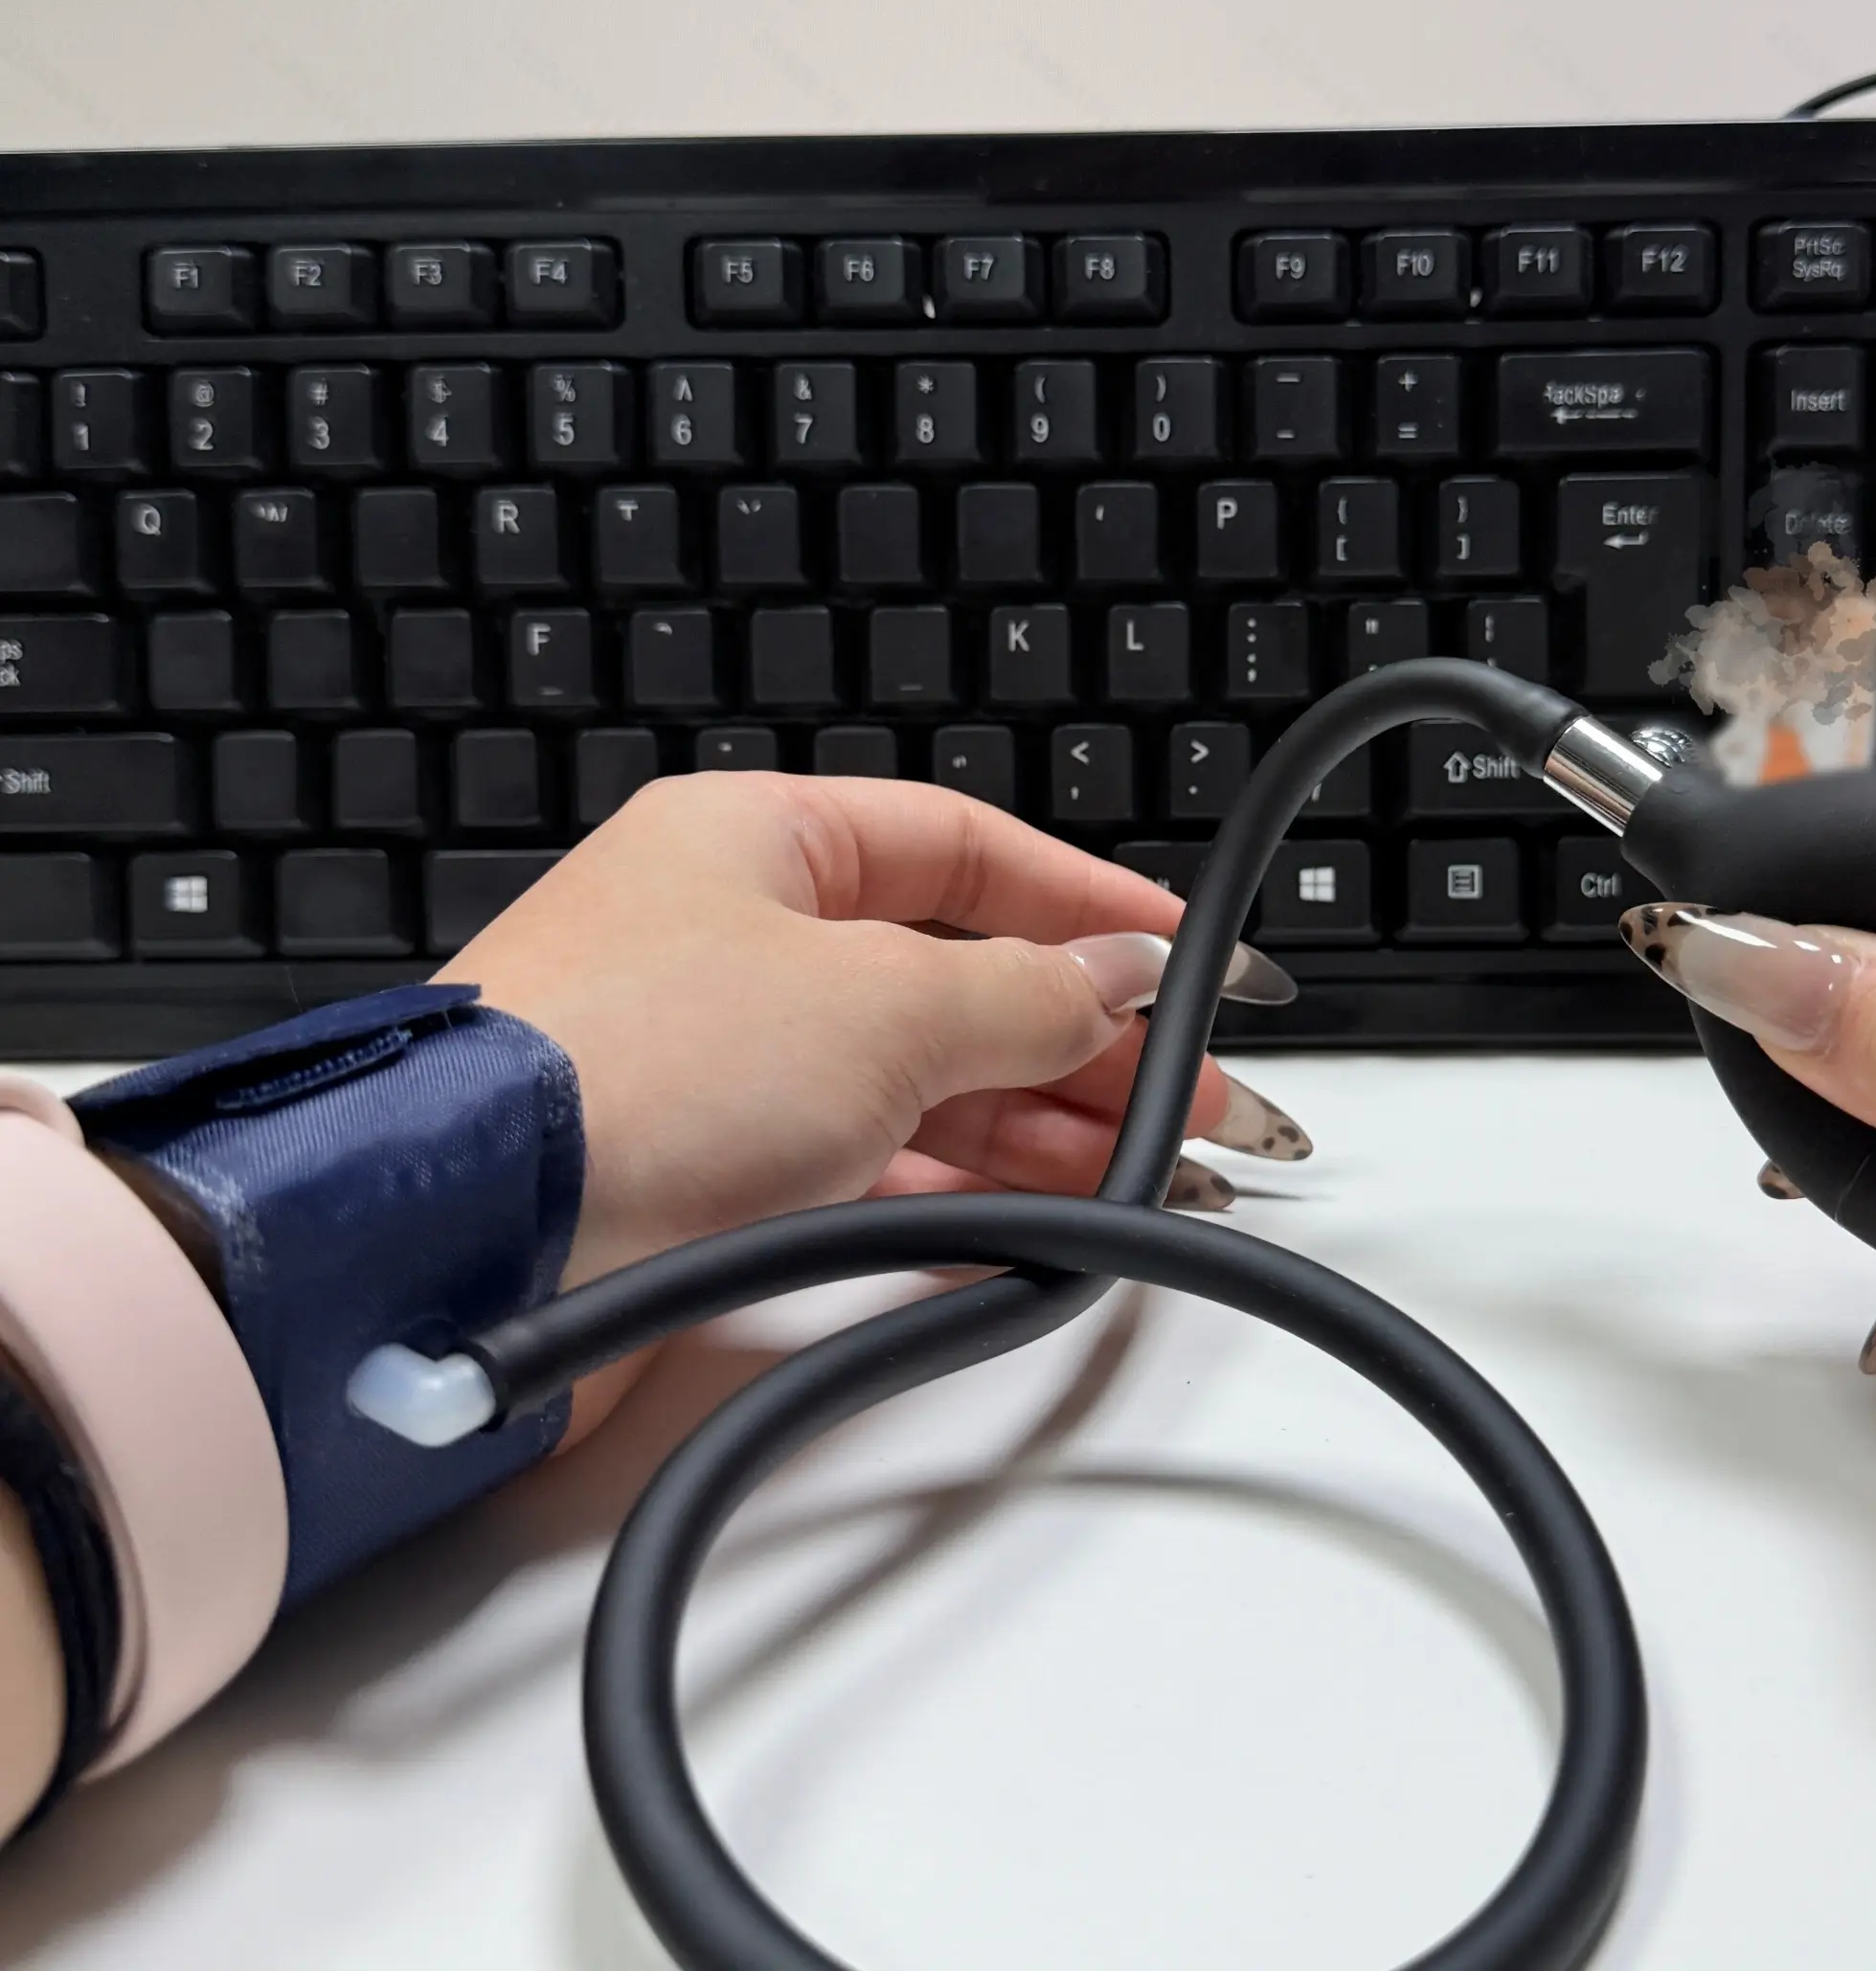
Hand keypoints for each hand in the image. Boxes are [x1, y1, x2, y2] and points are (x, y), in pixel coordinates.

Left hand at [436, 770, 1307, 1434]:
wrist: (464, 1243)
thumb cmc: (626, 1074)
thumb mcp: (881, 1001)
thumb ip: (1027, 990)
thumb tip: (1122, 976)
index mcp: (757, 843)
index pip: (964, 848)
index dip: (1090, 901)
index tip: (1188, 957)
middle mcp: (737, 946)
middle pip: (956, 978)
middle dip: (1088, 1041)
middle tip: (1200, 1101)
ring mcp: (724, 1069)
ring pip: (924, 1086)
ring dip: (1046, 1130)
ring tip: (1158, 1178)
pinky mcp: (713, 1185)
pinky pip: (876, 1175)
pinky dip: (971, 1199)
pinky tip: (1051, 1228)